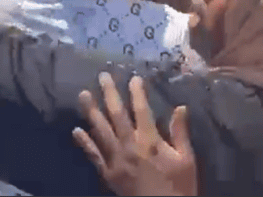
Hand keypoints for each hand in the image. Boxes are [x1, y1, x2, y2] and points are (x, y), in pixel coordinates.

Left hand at [73, 73, 197, 195]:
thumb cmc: (179, 187)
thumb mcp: (187, 159)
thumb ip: (180, 133)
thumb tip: (180, 107)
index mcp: (150, 141)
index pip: (141, 109)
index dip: (136, 92)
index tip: (133, 78)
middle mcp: (129, 146)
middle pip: (116, 114)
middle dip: (109, 93)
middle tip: (102, 76)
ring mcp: (116, 160)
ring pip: (100, 131)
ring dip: (91, 112)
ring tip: (83, 95)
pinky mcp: (108, 174)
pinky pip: (93, 155)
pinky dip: (84, 142)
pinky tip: (76, 130)